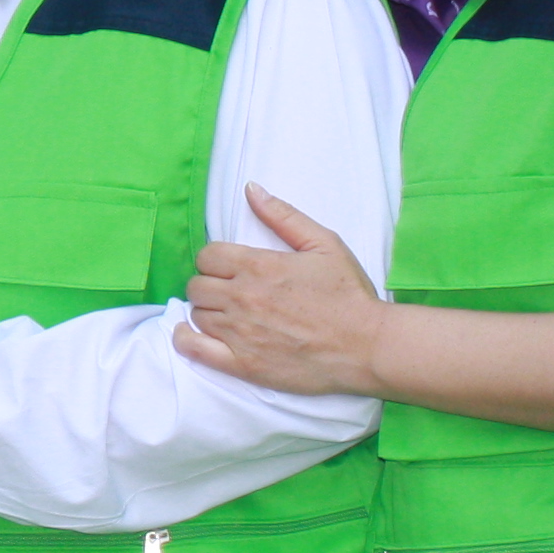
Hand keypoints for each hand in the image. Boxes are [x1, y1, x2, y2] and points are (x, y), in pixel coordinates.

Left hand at [176, 184, 386, 394]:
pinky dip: (186, 339)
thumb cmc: (349, 295)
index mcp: (258, 266)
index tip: (229, 268)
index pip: (207, 256)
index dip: (216, 260)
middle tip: (229, 291)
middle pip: (197, 284)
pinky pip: (194, 348)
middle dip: (210, 284)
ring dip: (206, 311)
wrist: (367, 346)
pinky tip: (191, 334)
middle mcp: (242, 297)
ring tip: (227, 314)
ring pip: (196, 313)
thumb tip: (251, 189)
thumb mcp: (324, 244)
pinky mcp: (242, 363)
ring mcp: (239, 332)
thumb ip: (284, 216)